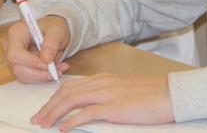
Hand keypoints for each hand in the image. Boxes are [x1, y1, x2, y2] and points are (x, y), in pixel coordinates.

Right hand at [3, 15, 70, 82]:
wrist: (53, 32)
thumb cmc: (52, 28)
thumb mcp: (57, 30)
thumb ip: (52, 43)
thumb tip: (46, 58)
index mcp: (16, 33)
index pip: (15, 53)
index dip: (31, 62)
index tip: (47, 63)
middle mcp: (10, 46)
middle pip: (17, 68)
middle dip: (39, 73)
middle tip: (57, 70)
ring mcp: (12, 58)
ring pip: (23, 76)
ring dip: (42, 76)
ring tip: (58, 69)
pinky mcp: (18, 67)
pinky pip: (27, 78)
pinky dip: (41, 77)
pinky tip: (52, 70)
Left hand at [30, 73, 174, 130]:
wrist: (169, 95)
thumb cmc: (150, 96)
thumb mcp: (122, 92)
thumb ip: (105, 95)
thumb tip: (89, 109)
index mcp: (102, 79)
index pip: (70, 86)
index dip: (54, 98)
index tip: (45, 110)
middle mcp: (101, 83)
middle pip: (66, 92)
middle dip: (48, 106)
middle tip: (37, 119)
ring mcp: (106, 94)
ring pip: (71, 100)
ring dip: (54, 113)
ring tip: (44, 124)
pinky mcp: (114, 107)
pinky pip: (87, 113)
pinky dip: (72, 121)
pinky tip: (64, 128)